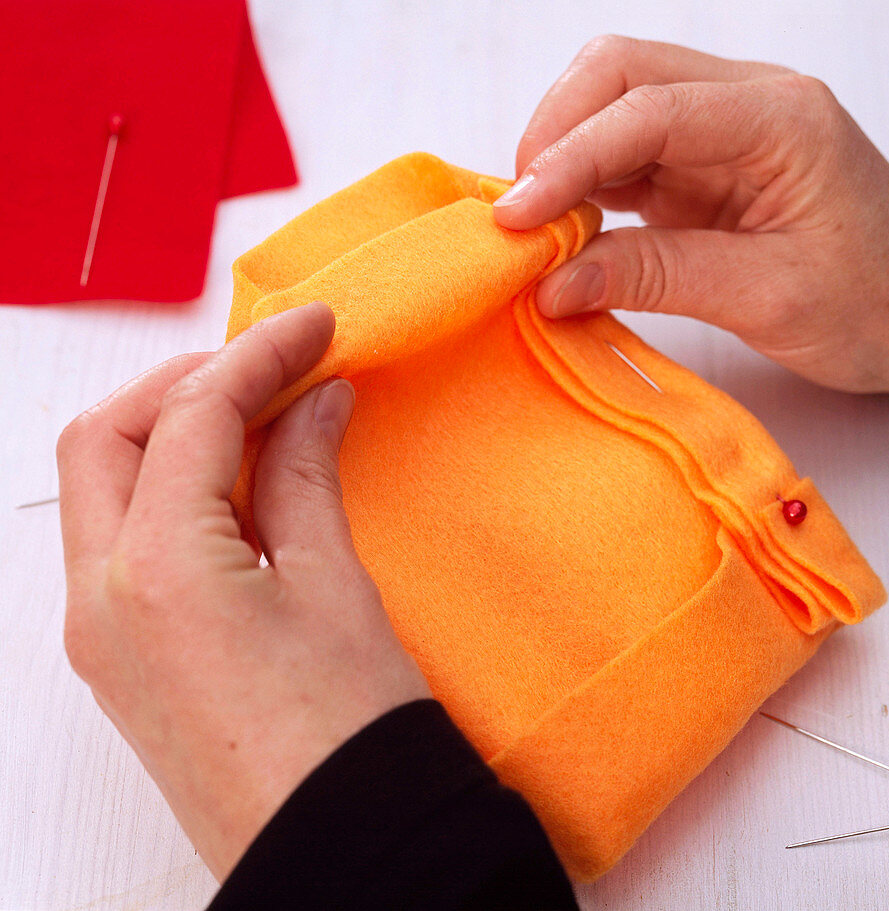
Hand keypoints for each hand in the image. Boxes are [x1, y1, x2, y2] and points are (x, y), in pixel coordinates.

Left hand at [58, 302, 429, 880]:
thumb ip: (306, 476)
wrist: (338, 852)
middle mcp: (100, 596)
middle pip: (110, 438)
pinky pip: (122, 544)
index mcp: (154, 569)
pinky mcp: (122, 660)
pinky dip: (172, 495)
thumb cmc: (347, 737)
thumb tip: (313, 402)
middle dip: (188, 383)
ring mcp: (101, 633)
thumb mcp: (334, 586)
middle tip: (274, 364)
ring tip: (266, 419)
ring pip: (105, 488)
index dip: (260, 356)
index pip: (193, 416)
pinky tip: (244, 490)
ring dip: (174, 436)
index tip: (316, 326)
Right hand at [493, 36, 888, 393]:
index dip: (569, 157)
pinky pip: (628, 157)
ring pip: (615, 108)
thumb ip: (658, 278)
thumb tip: (553, 283)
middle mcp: (748, 103)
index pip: (648, 108)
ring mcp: (724, 133)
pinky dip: (585, 189)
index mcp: (781, 118)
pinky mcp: (707, 168)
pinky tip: (564, 233)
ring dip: (563, 160)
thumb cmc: (881, 302)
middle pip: (619, 74)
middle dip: (554, 136)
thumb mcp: (770, 298)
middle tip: (517, 219)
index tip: (515, 216)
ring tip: (531, 231)